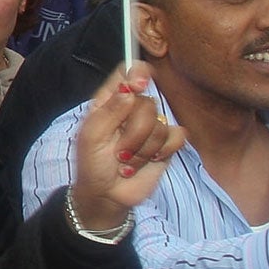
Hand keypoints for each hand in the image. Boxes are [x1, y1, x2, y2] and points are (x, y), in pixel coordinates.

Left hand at [70, 64, 187, 227]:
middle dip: (133, 132)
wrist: (107, 196)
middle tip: (119, 152)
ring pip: (161, 123)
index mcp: (110, 101)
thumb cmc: (93, 165)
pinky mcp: (166, 144)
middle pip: (147, 101)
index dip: (137, 73)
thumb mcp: (91, 137)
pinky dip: (160, 152)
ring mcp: (151, 126)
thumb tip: (130, 89)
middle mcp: (132, 110)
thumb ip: (109, 111)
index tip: (138, 85)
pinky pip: (176, 136)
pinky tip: (147, 161)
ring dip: (142, 148)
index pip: (127, 73)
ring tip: (127, 161)